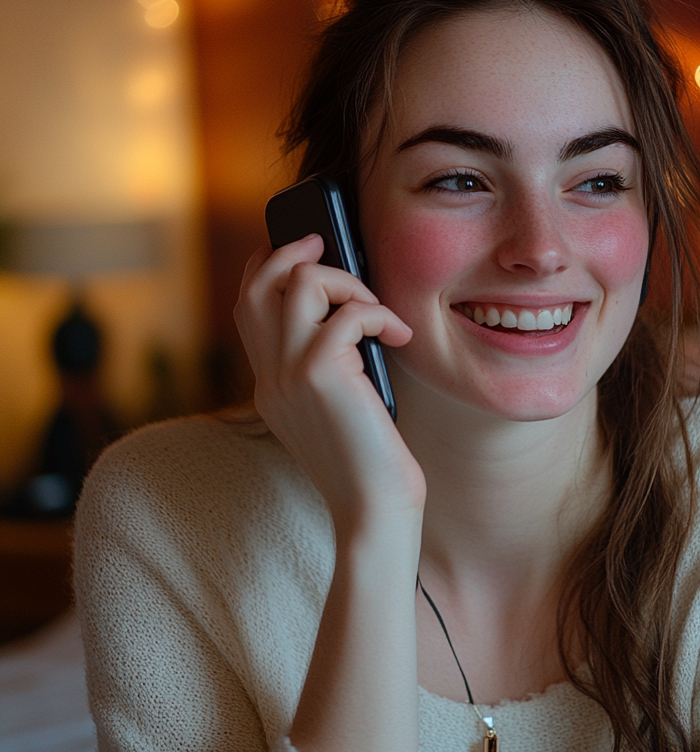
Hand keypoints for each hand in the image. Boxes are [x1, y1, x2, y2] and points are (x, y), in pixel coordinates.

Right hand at [235, 235, 422, 522]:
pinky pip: (347, 314)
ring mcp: (288, 374)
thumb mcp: (338, 406)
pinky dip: (378, 314)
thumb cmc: (370, 461)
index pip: (249, 306)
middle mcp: (269, 375)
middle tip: (325, 241)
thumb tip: (354, 313)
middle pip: (258, 284)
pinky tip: (398, 337)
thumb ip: (329, 364)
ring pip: (300, 283)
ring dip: (347, 280)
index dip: (269, 267)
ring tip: (377, 309)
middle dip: (291, 250)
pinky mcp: (319, 376)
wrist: (373, 510)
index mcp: (270, 383)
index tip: (303, 250)